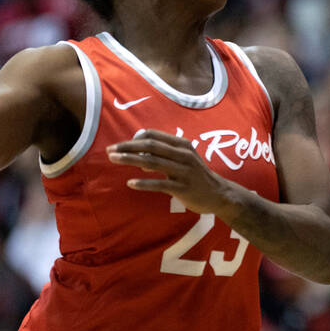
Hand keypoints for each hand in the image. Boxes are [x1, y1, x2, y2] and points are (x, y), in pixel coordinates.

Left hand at [107, 129, 237, 214]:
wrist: (219, 195)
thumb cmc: (198, 176)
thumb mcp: (185, 160)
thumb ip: (164, 156)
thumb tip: (139, 157)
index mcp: (182, 145)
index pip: (153, 136)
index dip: (134, 138)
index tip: (120, 145)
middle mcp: (183, 155)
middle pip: (150, 147)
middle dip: (127, 147)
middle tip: (110, 151)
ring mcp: (183, 172)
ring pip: (152, 162)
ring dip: (130, 160)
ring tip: (114, 160)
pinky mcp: (183, 188)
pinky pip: (159, 184)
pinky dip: (143, 183)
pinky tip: (130, 183)